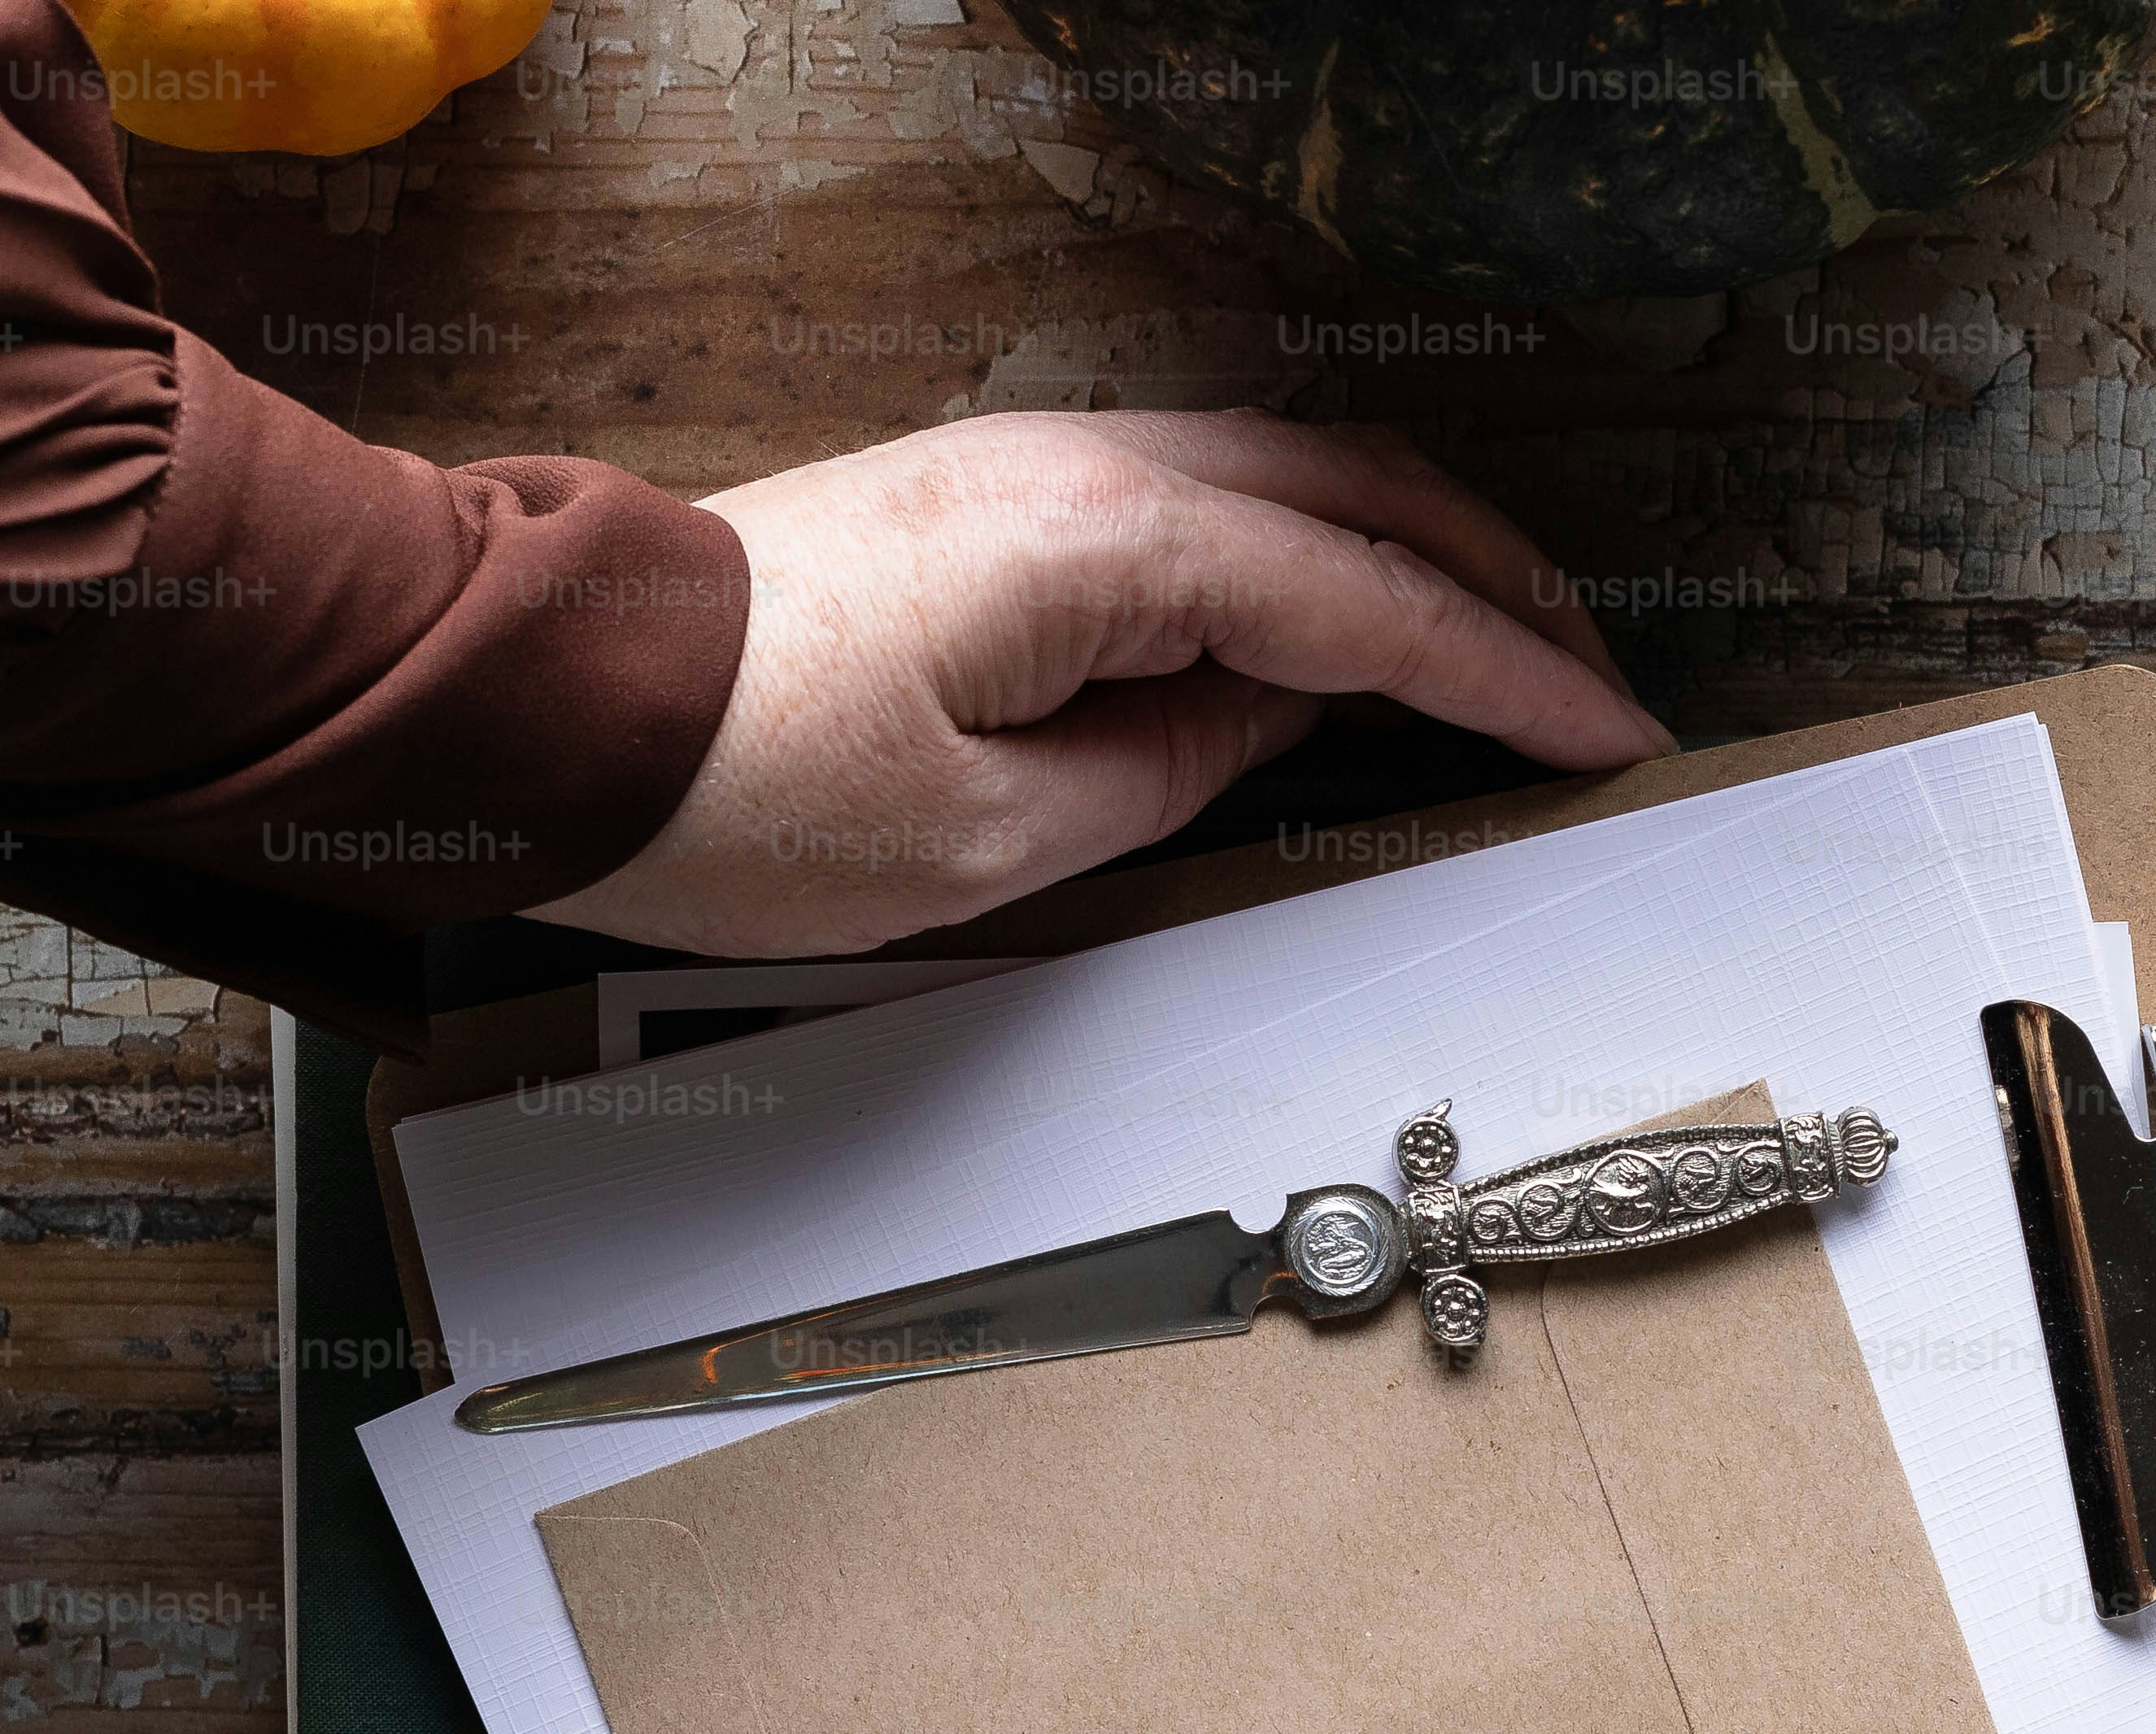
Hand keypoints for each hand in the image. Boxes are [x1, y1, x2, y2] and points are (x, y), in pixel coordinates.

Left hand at [552, 411, 1670, 955]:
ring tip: (1488, 649)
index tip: (1606, 732)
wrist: (549, 707)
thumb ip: (1168, 767)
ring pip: (1284, 479)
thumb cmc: (732, 787)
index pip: (1369, 607)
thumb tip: (1273, 714)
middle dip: (1493, 583)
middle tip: (1583, 680)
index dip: (1507, 675)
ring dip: (1404, 555)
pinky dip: (1302, 554)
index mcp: (1107, 546)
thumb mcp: (990, 845)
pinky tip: (1326, 628)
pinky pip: (1199, 502)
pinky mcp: (988, 498)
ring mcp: (1033, 466)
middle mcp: (1084, 466)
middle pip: (1356, 495)